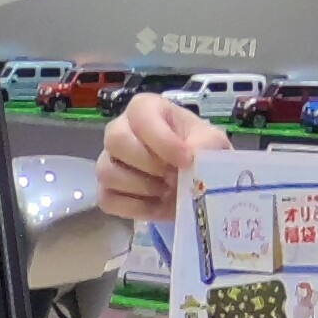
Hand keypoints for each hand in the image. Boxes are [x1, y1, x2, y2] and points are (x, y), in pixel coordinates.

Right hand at [96, 93, 230, 223]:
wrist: (195, 181)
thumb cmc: (199, 151)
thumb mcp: (212, 143)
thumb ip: (204, 145)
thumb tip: (189, 157)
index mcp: (145, 109)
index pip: (142, 118)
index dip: (163, 141)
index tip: (185, 160)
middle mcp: (119, 130)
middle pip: (116, 141)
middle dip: (149, 164)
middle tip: (174, 176)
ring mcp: (108, 161)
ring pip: (109, 173)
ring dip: (144, 188)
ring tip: (167, 190)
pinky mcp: (105, 190)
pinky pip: (108, 200)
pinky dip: (136, 207)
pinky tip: (156, 204)